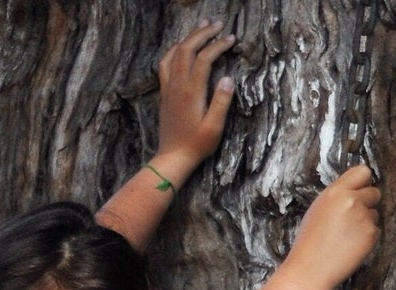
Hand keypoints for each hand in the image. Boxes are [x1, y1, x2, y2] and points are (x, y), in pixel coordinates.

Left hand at [154, 20, 235, 177]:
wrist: (173, 158)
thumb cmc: (196, 145)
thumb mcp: (214, 128)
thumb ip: (222, 102)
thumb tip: (228, 78)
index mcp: (192, 92)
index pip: (205, 58)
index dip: (218, 45)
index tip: (231, 39)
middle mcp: (178, 85)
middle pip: (187, 49)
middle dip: (203, 33)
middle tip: (218, 24)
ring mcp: (169, 88)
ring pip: (175, 53)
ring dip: (188, 37)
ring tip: (202, 27)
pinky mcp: (165, 93)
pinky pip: (165, 63)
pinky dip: (174, 50)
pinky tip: (181, 47)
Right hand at [275, 165, 382, 289]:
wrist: (310, 271)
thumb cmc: (309, 244)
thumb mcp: (317, 210)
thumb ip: (337, 197)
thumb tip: (354, 191)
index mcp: (335, 192)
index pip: (362, 171)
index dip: (363, 182)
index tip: (360, 191)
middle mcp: (352, 201)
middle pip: (374, 192)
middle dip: (367, 203)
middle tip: (352, 219)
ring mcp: (363, 217)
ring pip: (375, 213)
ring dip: (366, 222)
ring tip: (346, 237)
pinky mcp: (371, 234)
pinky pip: (376, 230)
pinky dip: (367, 238)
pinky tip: (351, 247)